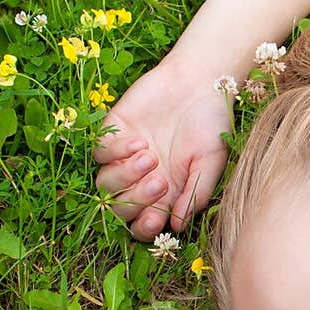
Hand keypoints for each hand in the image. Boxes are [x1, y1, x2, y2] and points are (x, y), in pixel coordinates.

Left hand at [93, 61, 231, 241]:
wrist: (199, 83)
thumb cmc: (210, 125)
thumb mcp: (210, 163)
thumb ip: (195, 195)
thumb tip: (176, 226)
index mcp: (166, 193)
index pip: (143, 222)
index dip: (144, 227)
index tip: (155, 217)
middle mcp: (141, 179)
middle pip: (120, 208)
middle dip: (136, 200)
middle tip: (159, 181)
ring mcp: (124, 157)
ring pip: (105, 184)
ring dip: (125, 177)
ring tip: (150, 156)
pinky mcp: (113, 132)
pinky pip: (99, 154)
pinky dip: (115, 152)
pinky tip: (138, 141)